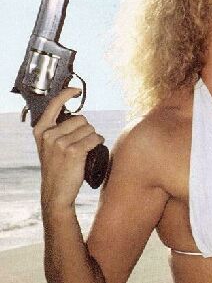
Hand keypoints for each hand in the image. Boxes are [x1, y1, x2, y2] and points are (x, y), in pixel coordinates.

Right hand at [33, 87, 104, 207]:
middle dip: (86, 129)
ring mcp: (60, 143)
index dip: (67, 94)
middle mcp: (49, 135)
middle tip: (82, 143)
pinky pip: (94, 138)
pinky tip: (95, 148)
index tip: (76, 90)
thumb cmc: (57, 169)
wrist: (56, 192)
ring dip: (93, 137)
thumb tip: (76, 118)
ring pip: (89, 129)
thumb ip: (55, 131)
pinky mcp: (73, 151)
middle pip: (81, 119)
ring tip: (86, 149)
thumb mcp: (48, 147)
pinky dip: (98, 142)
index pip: (54, 104)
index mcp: (41, 130)